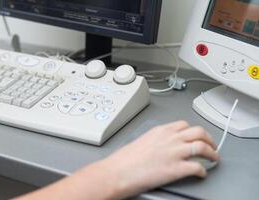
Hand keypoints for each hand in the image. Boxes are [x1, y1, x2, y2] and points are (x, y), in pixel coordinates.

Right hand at [100, 121, 219, 198]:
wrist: (118, 171)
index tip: (197, 136)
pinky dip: (203, 170)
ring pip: (203, 146)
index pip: (184, 125)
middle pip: (198, 132)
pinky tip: (202, 173)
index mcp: (161, 131)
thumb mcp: (142, 141)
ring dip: (212, 153)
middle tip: (212, 145)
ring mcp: (175, 153)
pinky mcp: (176, 169)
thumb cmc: (125, 159)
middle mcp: (170, 139)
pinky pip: (198, 167)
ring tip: (214, 158)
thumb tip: (165, 145)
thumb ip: (157, 140)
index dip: (194, 131)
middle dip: (209, 139)